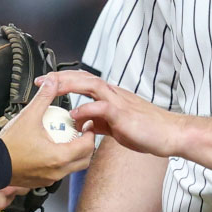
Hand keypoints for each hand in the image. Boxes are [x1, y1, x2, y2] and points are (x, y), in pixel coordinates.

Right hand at [0, 81, 97, 187]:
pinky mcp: (42, 182)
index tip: (86, 124)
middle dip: (87, 145)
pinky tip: (54, 149)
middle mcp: (58, 171)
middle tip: (82, 132)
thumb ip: (43, 98)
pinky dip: (63, 162)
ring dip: (76, 154)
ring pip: (74, 168)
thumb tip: (52, 81)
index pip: (87, 145)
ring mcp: (50, 179)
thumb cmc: (9, 144)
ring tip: (70, 140)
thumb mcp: (28, 116)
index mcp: (59, 157)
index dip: (90, 133)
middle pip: (85, 159)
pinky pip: (60, 173)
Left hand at [40, 71, 188, 158]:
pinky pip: (102, 107)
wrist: (170, 134)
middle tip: (41, 81)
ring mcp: (119, 102)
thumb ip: (99, 123)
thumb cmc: (147, 130)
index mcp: (111, 96)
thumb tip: (83, 125)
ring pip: (91, 85)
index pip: (83, 81)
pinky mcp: (124, 114)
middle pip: (83, 77)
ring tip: (52, 89)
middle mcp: (114, 94)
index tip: (46, 83)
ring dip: (70, 85)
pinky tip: (75, 114)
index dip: (64, 80)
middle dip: (60, 78)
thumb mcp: (117, 127)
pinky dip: (87, 109)